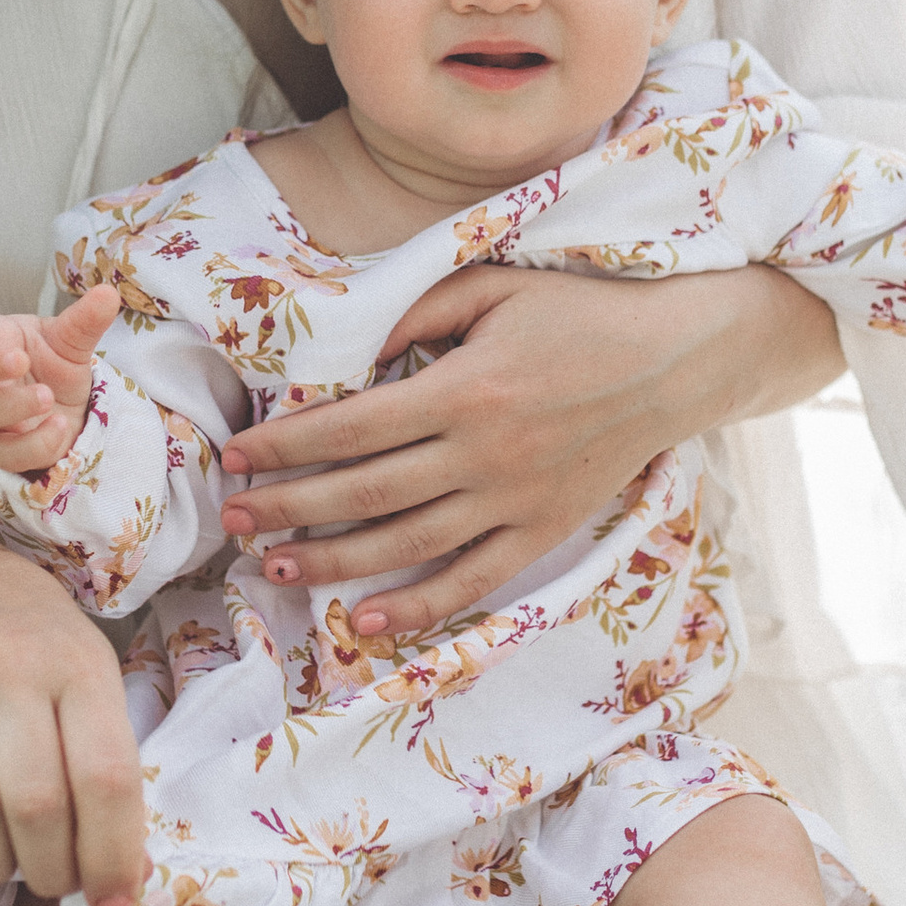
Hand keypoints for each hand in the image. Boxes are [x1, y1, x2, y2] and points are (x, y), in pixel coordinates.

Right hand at [0, 283, 119, 472]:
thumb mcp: (70, 341)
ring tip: (47, 396)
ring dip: (10, 405)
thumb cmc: (52, 365)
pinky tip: (58, 426)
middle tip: (21, 359)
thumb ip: (84, 321)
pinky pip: (3, 452)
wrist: (67, 409)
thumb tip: (108, 294)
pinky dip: (32, 442)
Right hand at [0, 517, 143, 905]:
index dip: (113, 855)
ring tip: (3, 864)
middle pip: (37, 804)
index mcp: (82, 667)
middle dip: (52, 872)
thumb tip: (125, 884)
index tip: (113, 903)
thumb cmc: (35, 647)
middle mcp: (16, 667)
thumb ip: (108, 769)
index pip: (107, 777)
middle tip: (54, 883)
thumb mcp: (88, 680)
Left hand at [212, 262, 833, 642]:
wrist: (674, 360)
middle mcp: (484, 454)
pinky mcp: (542, 532)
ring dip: (333, 561)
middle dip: (289, 507)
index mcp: (464, 389)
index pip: (351, 427)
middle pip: (364, 492)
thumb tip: (346, 355)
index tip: (238, 456)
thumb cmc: (577, 312)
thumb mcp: (492, 288)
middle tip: (231, 519)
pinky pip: (473, 579)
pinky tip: (368, 617)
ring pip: (407, 543)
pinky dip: (419, 604)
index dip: (286, 445)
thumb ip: (415, 315)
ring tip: (274, 567)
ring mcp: (514, 501)